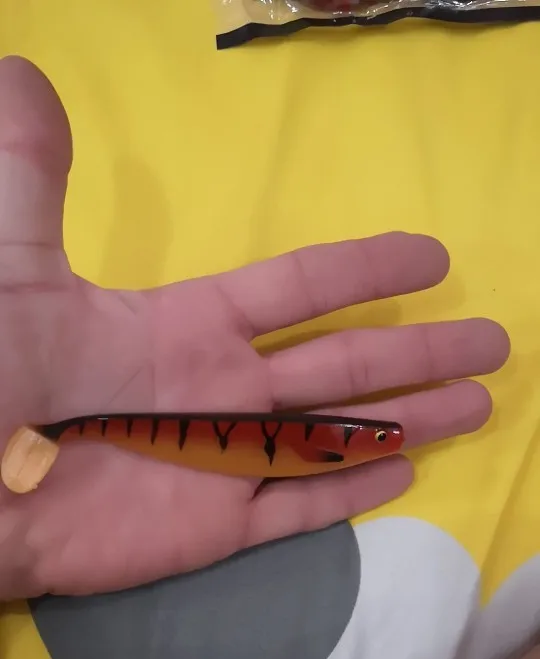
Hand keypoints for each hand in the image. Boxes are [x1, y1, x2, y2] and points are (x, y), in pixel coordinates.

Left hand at [0, 56, 508, 599]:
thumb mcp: (13, 267)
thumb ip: (30, 178)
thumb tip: (25, 75)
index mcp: (187, 327)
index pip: (299, 289)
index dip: (365, 268)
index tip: (430, 255)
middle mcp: (221, 390)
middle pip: (343, 364)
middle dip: (419, 351)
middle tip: (491, 342)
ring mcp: (223, 461)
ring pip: (336, 436)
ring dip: (407, 419)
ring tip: (476, 405)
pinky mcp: (213, 529)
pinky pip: (294, 508)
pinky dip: (346, 492)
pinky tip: (401, 470)